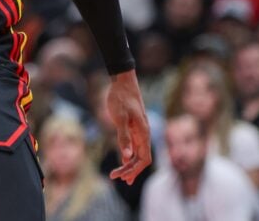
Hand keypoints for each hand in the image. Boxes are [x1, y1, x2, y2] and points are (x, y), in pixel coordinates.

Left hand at [106, 70, 151, 184]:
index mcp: (143, 133)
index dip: (134, 169)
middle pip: (141, 159)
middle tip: (115, 177)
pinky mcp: (132, 127)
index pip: (144, 159)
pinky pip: (133, 146)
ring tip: (118, 176)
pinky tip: (123, 161)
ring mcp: (138, 131)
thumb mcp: (120, 117)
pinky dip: (128, 156)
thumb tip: (127, 157)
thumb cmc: (121, 98)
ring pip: (137, 153)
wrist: (123, 82)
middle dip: (130, 170)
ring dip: (129, 165)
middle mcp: (143, 134)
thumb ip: (123, 137)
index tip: (121, 176)